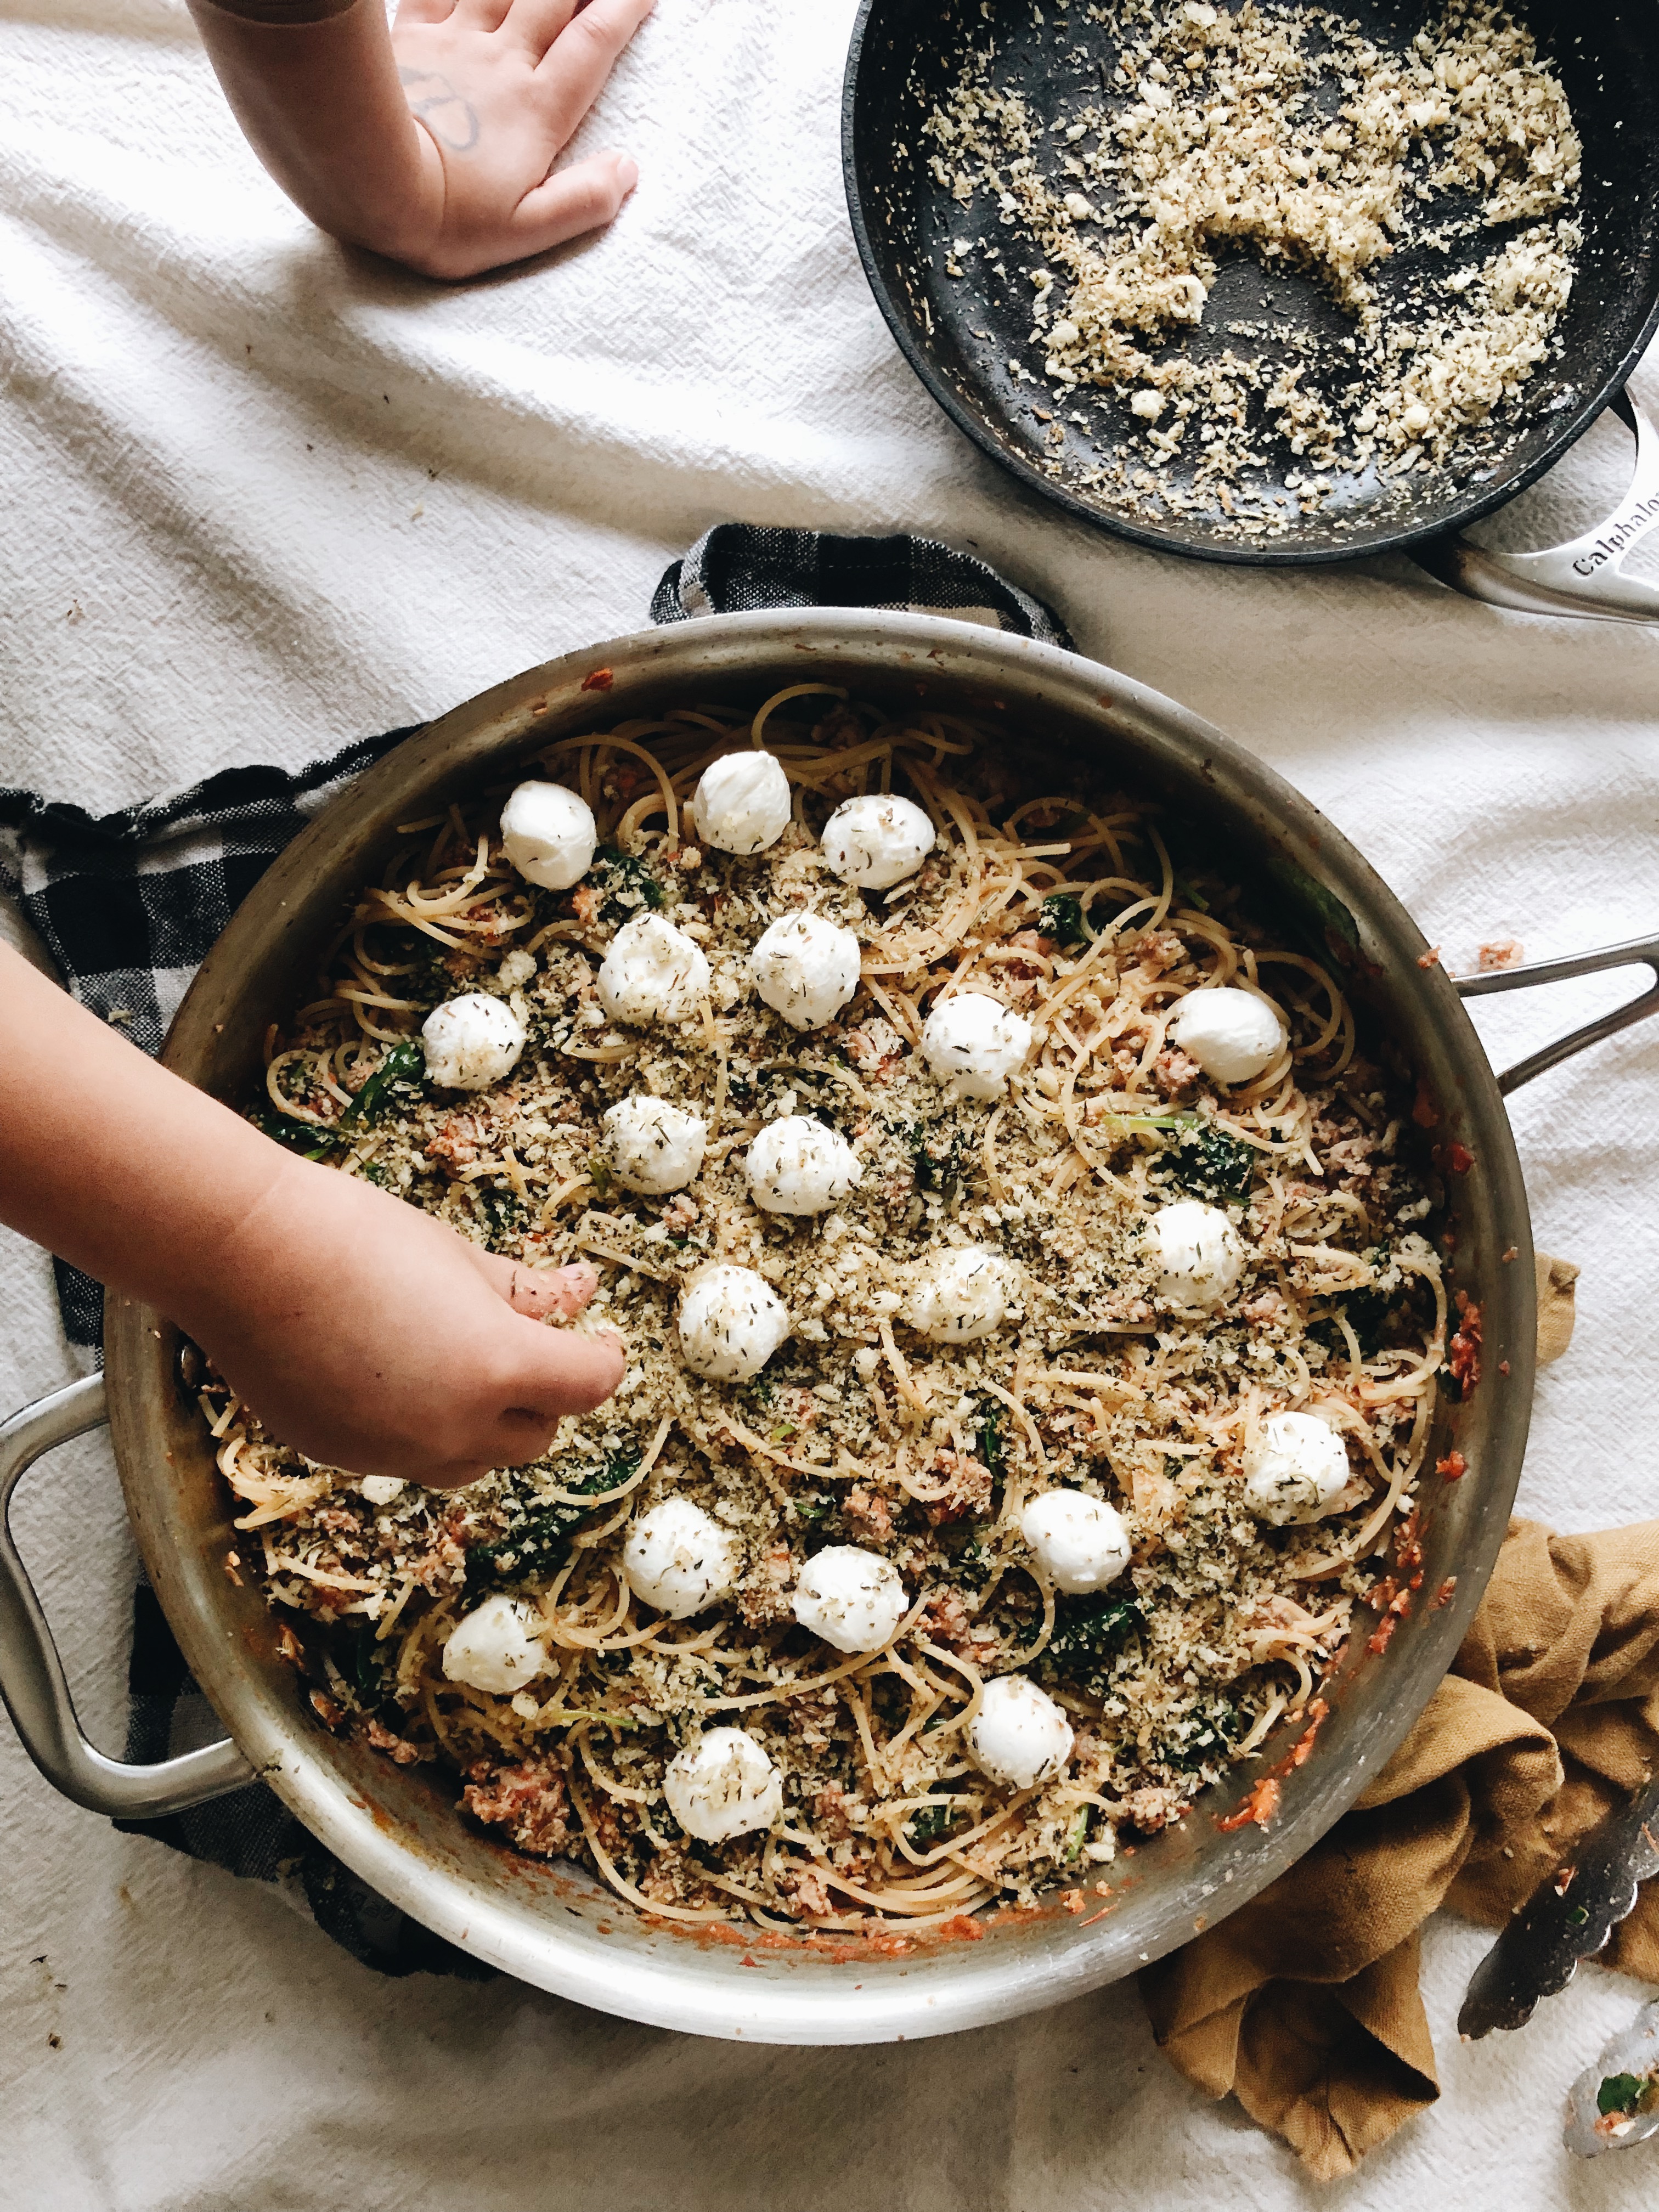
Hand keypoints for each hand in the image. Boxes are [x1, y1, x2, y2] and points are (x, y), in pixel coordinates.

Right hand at [178, 1155, 626, 1486]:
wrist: (242, 1255)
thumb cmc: (354, 1235)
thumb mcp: (459, 1256)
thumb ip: (526, 1291)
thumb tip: (581, 1290)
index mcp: (496, 1368)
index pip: (589, 1387)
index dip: (603, 1360)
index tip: (598, 1339)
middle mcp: (452, 1428)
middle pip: (535, 1436)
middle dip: (540, 1395)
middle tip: (525, 1344)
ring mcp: (395, 1452)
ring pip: (472, 1460)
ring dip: (483, 1423)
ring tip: (455, 1361)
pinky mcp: (343, 1457)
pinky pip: (407, 1456)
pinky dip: (419, 1426)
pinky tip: (390, 1371)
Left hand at [388, 0, 652, 276]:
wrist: (366, 182)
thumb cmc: (446, 217)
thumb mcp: (526, 231)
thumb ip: (584, 201)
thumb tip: (628, 170)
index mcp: (537, 108)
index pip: (594, 44)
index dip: (625, 10)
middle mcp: (503, 62)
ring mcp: (456, 42)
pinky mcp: (412, 35)